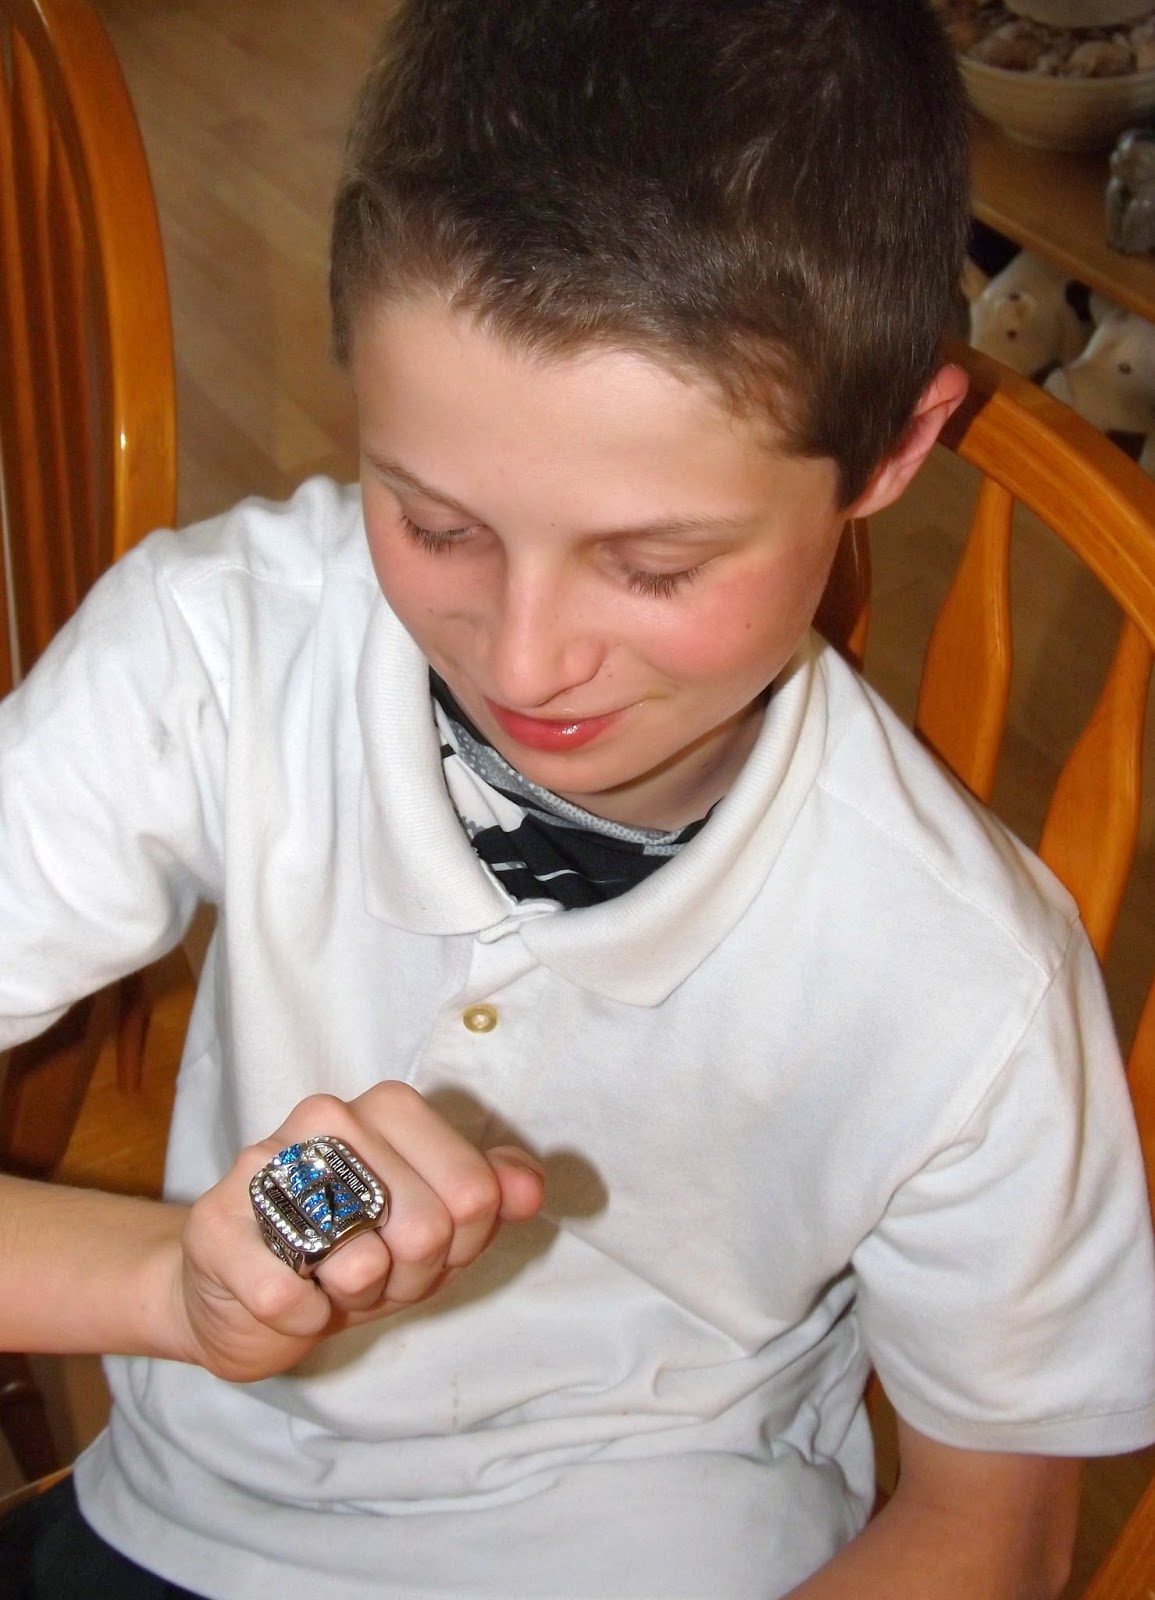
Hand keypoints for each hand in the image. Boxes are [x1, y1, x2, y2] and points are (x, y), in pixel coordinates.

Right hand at [167, 1082, 544, 1381]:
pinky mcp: (217, 1226)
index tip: (422, 1245)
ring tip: (330, 1278)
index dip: (461, 1243)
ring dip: (355, 1297)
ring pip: (362, 1262)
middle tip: (373, 1269)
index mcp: (389, 1107)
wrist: (239, 1294)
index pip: (475, 1191)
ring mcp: (263, 1165)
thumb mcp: (435, 1222)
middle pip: (426, 1229)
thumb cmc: (350, 1250)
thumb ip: (491, 1193)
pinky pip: (291, 1297)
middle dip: (409, 1276)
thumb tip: (530, 1188)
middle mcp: (326, 1118)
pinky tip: (291, 1299)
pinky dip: (302, 1319)